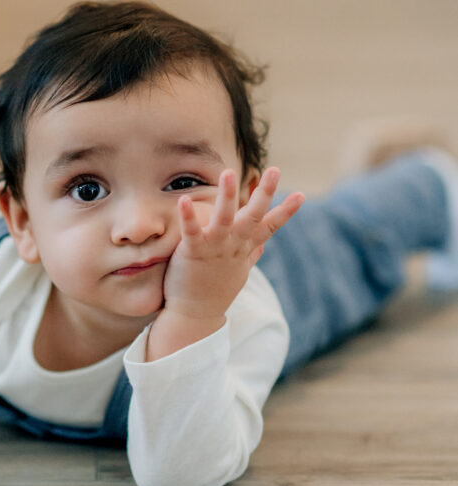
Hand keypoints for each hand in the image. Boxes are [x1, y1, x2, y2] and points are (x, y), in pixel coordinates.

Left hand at [147, 167, 303, 359]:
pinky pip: (191, 232)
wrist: (195, 316)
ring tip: (229, 172)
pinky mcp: (193, 254)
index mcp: (244, 248)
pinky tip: (184, 199)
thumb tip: (263, 243)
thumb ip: (251, 253)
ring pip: (224, 219)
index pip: (269, 227)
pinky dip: (189, 216)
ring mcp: (214, 250)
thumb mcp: (239, 270)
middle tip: (275, 170)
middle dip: (265, 193)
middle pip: (253, 217)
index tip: (302, 194)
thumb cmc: (215, 290)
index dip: (285, 211)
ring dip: (227, 195)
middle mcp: (233, 247)